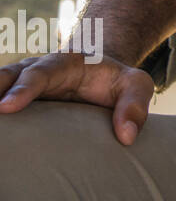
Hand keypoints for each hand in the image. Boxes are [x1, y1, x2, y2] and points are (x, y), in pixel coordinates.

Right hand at [0, 52, 154, 144]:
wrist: (99, 73)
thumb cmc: (116, 81)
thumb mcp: (136, 85)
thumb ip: (134, 104)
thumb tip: (127, 136)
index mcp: (65, 63)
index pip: (41, 73)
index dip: (23, 89)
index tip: (6, 107)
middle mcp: (37, 69)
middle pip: (9, 76)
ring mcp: (21, 84)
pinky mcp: (16, 99)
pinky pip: (2, 99)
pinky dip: (0, 111)